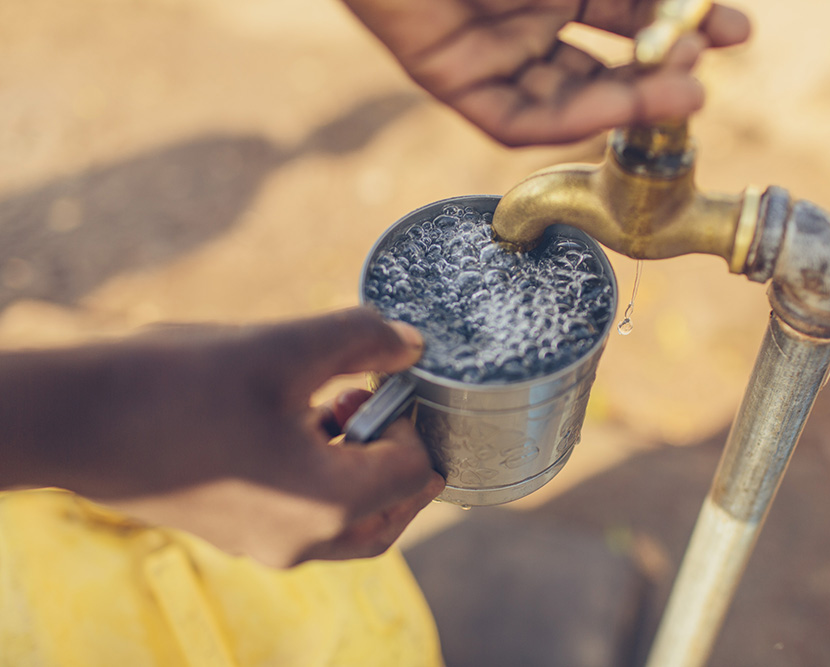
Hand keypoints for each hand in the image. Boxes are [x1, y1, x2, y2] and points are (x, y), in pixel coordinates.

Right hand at [0, 308, 444, 567]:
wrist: (77, 420)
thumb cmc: (181, 383)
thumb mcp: (286, 346)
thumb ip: (362, 339)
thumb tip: (411, 343)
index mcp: (328, 503)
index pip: (414, 472)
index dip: (416, 420)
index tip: (394, 379)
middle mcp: (302, 542)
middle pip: (389, 514)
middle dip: (398, 455)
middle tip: (384, 402)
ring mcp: (264, 544)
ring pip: (348, 522)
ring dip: (361, 467)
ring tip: (340, 404)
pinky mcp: (234, 532)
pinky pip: (304, 519)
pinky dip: (322, 478)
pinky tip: (298, 420)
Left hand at [342, 0, 750, 144]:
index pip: (631, 12)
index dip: (682, 23)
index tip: (735, 31)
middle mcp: (530, 14)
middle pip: (605, 60)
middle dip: (661, 67)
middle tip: (709, 68)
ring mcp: (493, 49)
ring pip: (566, 95)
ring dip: (625, 99)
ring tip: (681, 92)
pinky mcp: (454, 79)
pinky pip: (515, 118)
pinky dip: (565, 118)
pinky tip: (614, 108)